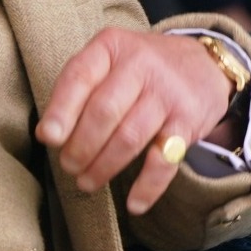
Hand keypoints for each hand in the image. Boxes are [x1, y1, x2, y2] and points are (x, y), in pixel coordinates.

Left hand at [38, 27, 232, 214]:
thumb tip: (46, 134)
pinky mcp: (189, 120)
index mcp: (112, 47)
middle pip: (104, 111)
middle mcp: (141, 64)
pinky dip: (148, 186)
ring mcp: (167, 92)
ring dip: (104, 167)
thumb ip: (77, 90)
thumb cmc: (141, 69)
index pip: (81, 76)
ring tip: (87, 182)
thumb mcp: (109, 62)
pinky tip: (134, 204)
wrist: (204, 63)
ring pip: (130, 137)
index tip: (49, 138)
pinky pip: (164, 159)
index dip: (62, 110)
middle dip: (81, 146)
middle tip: (69, 166)